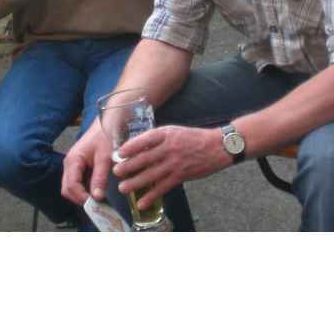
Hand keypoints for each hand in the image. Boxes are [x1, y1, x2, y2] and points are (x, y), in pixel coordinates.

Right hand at [61, 123, 114, 204]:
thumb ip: (100, 177)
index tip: (95, 204)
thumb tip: (97, 198)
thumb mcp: (105, 157)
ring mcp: (72, 165)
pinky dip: (85, 188)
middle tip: (96, 205)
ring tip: (98, 199)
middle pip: (67, 189)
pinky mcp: (78, 166)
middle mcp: (69, 164)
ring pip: (72, 187)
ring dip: (82, 194)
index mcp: (73, 161)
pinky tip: (97, 190)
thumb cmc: (105, 136)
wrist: (107, 122)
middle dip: (80, 198)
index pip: (71, 186)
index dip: (81, 197)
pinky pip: (77, 182)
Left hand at [112, 125, 227, 209]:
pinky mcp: (181, 176)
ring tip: (123, 188)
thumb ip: (158, 138)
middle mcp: (169, 148)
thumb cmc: (194, 138)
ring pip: (151, 175)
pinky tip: (142, 202)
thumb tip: (138, 148)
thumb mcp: (175, 131)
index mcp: (167, 134)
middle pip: (145, 158)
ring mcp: (175, 163)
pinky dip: (151, 196)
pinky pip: (162, 187)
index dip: (131, 147)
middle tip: (116, 172)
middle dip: (128, 166)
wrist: (217, 147)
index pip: (145, 140)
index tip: (119, 153)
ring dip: (135, 183)